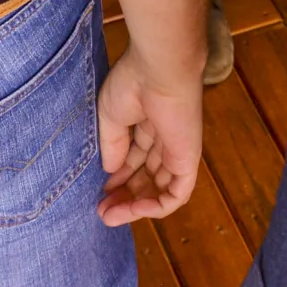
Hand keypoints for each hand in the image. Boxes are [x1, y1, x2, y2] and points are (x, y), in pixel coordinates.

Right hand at [96, 45, 204, 224]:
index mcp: (147, 122)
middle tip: (102, 211)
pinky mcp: (188, 160)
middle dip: (123, 196)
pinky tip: (133, 210)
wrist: (159, 70)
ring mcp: (177, 150)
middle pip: (146, 177)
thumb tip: (111, 173)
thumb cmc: (132, 84)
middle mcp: (164, 138)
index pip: (134, 159)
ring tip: (110, 216)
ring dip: (135, 207)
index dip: (117, 178)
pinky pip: (175, 194)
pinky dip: (156, 208)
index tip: (98, 193)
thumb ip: (112, 146)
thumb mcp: (110, 117)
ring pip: (159, 190)